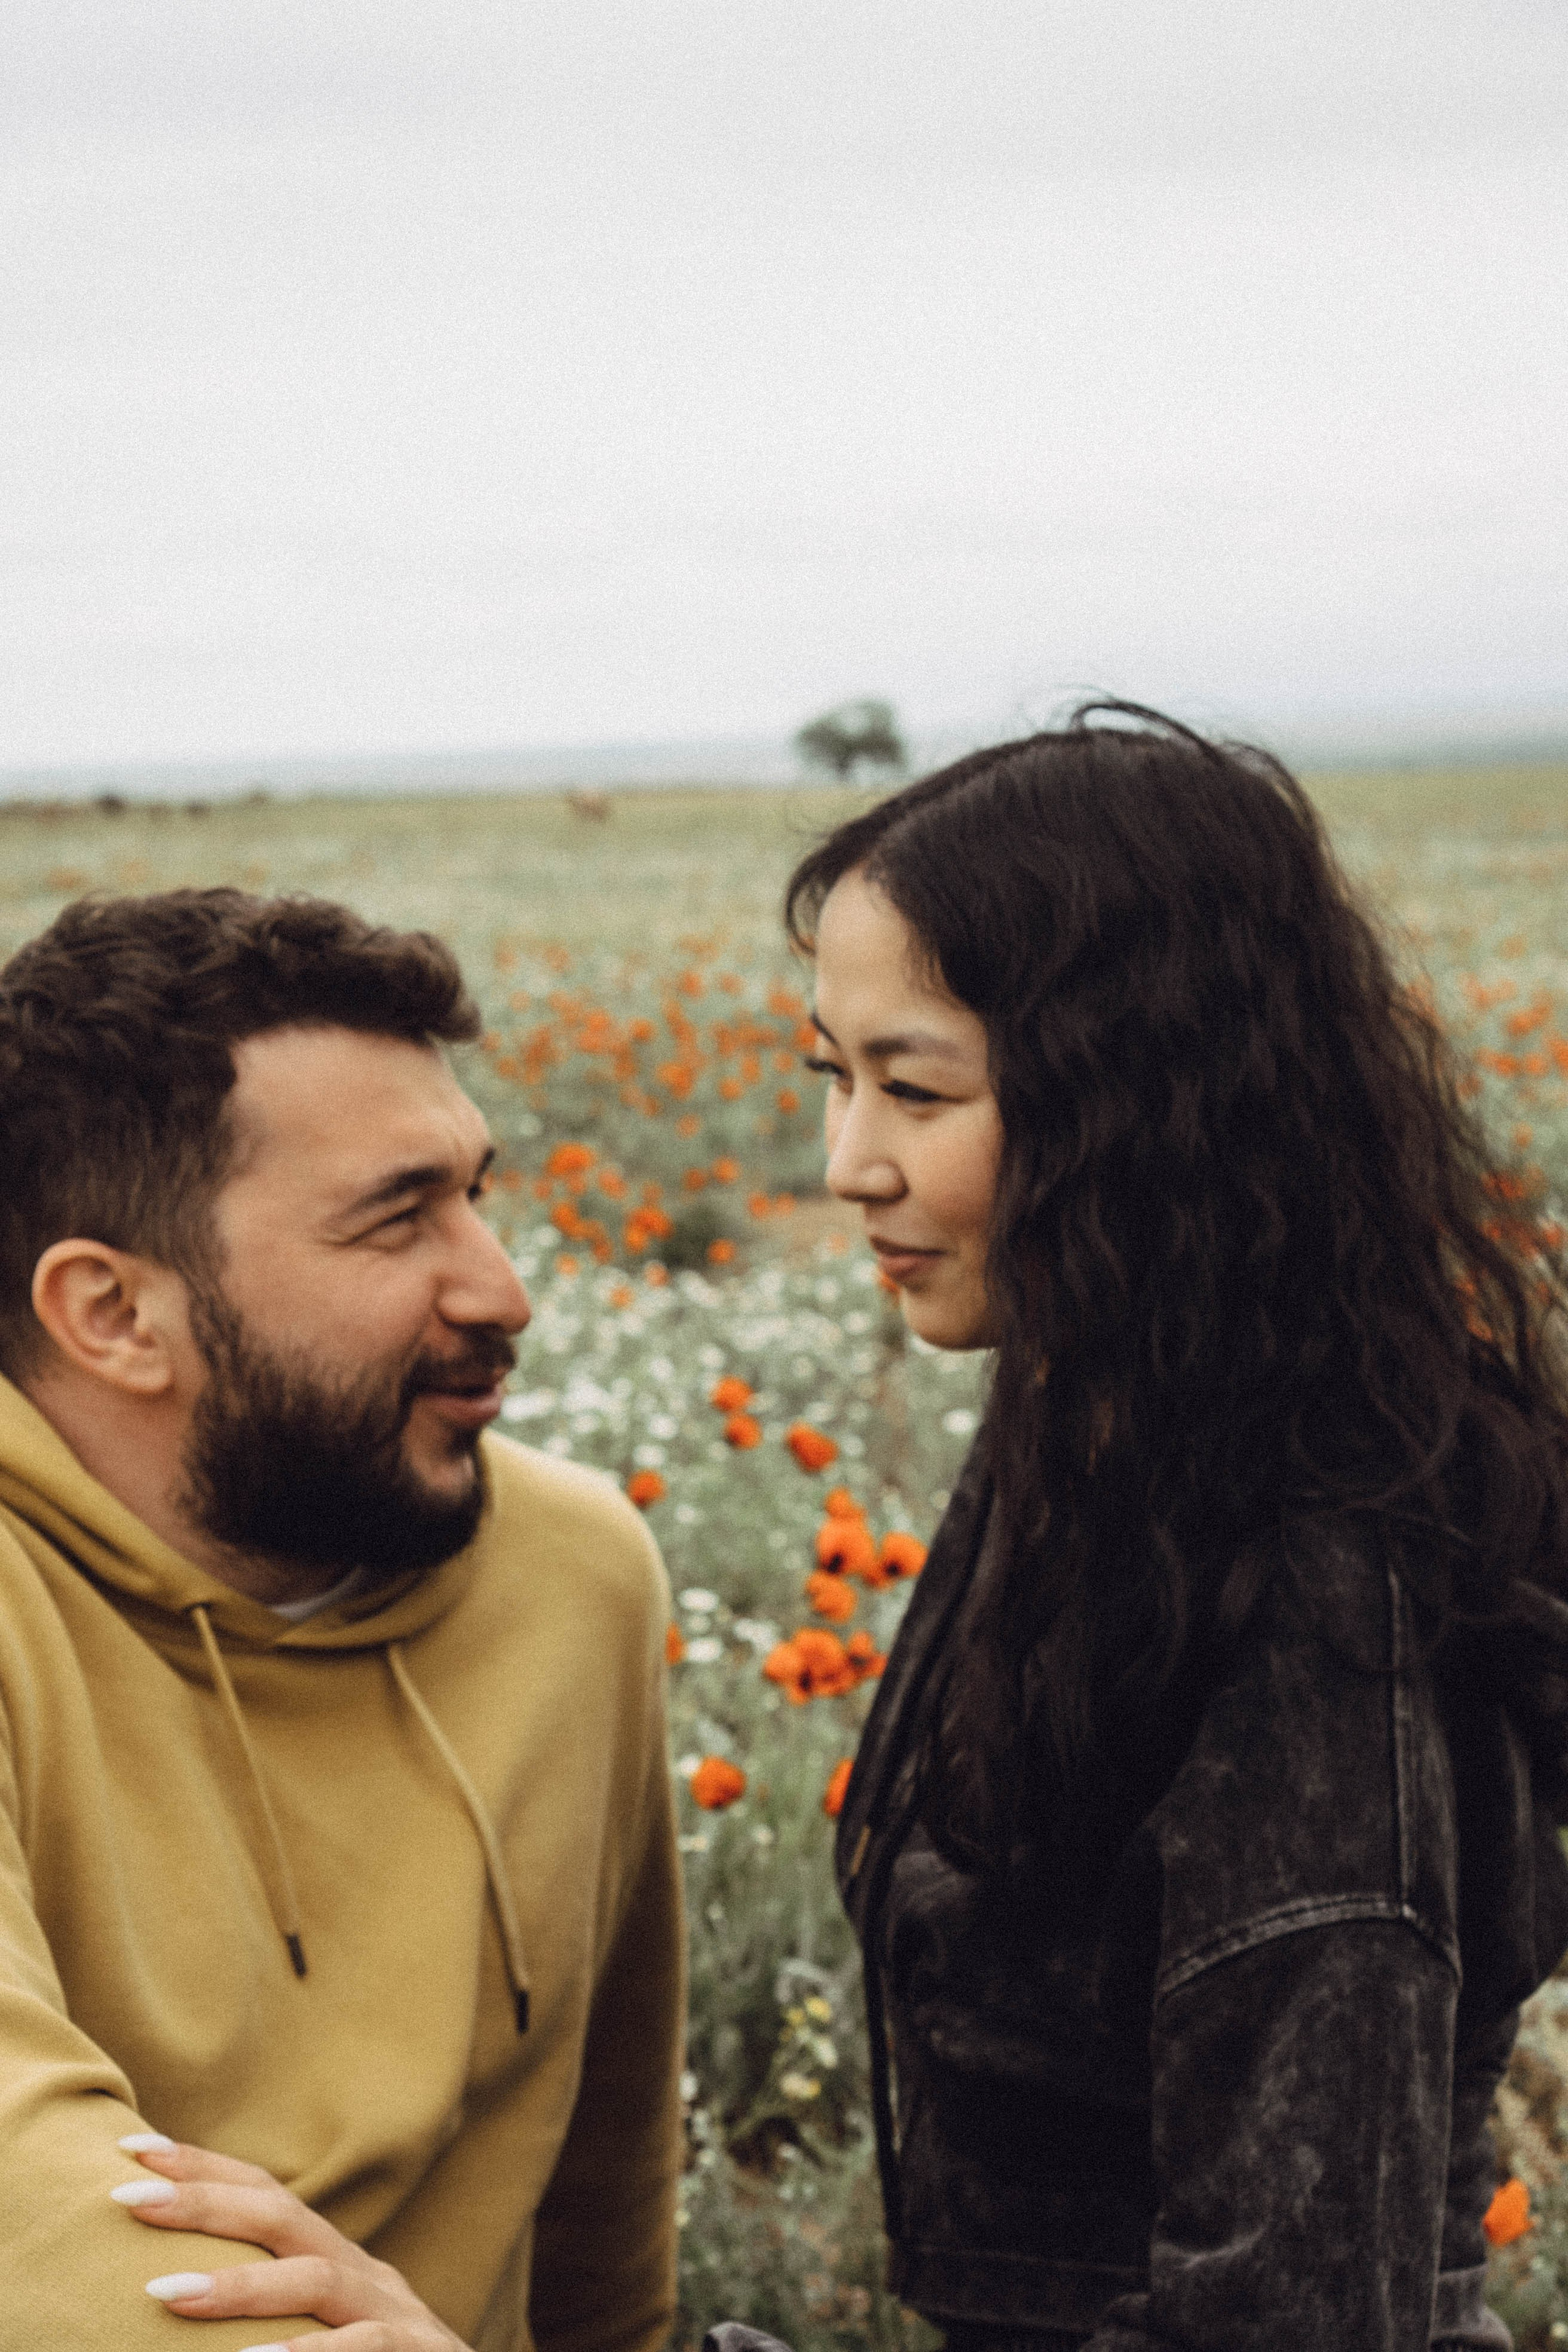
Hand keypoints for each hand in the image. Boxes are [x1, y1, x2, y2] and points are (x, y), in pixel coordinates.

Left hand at [111, 2133, 469, 2350]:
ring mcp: (396, 2314)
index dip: (203, 2168)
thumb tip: (168, 2293)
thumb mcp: (320, 2340)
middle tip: (128, 2198)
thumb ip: (268, 2313)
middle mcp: (366, 2276)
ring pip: (316, 2280)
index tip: (130, 2149)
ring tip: (163, 2295)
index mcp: (338, 2266)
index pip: (267, 2197)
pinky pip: (362, 2349)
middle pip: (284, 2217)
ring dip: (238, 2288)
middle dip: (204, 2201)